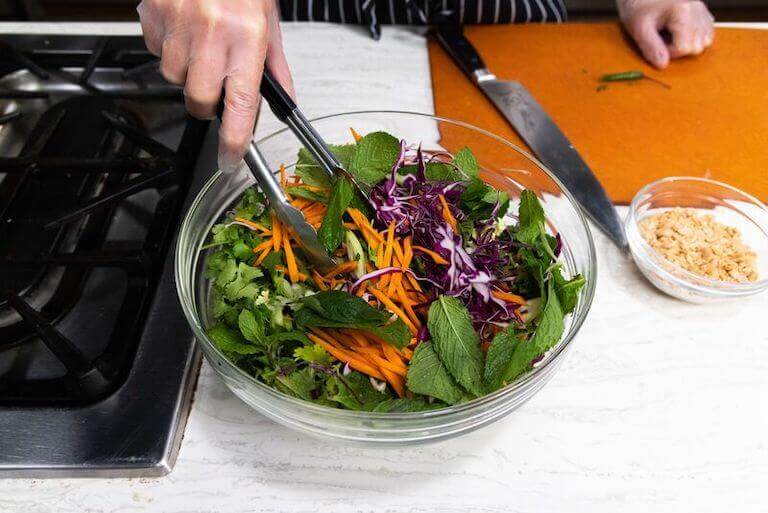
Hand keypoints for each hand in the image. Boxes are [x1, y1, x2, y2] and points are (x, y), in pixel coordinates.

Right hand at [137, 0, 293, 170]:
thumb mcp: (268, 21)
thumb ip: (275, 66)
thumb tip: (283, 102)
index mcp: (246, 38)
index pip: (240, 105)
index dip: (234, 140)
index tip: (231, 159)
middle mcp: (211, 34)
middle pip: (199, 101)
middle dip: (207, 102)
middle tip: (217, 80)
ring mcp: (177, 26)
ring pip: (174, 79)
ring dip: (186, 71)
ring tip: (201, 42)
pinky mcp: (153, 15)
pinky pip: (156, 52)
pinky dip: (168, 48)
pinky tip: (183, 28)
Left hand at [618, 0, 714, 68]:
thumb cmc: (638, 7)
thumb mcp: (639, 29)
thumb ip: (651, 48)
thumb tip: (663, 65)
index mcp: (682, 11)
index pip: (685, 48)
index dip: (669, 52)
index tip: (656, 44)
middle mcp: (697, 8)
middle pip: (698, 46)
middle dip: (679, 49)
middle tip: (662, 40)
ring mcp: (702, 9)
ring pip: (706, 40)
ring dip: (688, 44)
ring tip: (670, 35)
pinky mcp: (703, 11)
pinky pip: (707, 32)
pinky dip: (695, 37)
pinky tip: (679, 32)